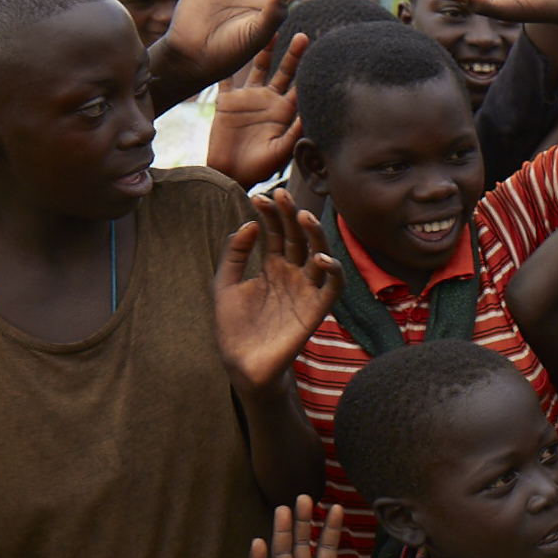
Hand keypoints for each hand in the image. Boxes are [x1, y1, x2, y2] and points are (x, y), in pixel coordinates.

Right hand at [208, 34, 306, 187]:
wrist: (230, 174)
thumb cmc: (259, 167)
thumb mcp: (281, 150)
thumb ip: (295, 132)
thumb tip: (311, 115)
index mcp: (284, 112)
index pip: (300, 88)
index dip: (310, 73)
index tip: (323, 55)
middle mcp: (268, 101)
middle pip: (283, 72)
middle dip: (293, 55)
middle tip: (304, 36)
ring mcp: (248, 99)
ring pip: (258, 68)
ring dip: (264, 51)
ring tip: (270, 31)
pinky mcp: (227, 102)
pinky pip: (226, 79)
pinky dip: (226, 65)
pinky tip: (229, 45)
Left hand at [214, 196, 340, 389]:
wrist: (241, 363)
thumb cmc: (232, 326)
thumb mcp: (224, 284)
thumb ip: (234, 254)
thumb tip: (249, 224)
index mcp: (271, 266)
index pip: (275, 232)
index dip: (269, 214)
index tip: (257, 198)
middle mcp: (292, 273)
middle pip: (297, 237)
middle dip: (290, 215)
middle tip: (281, 194)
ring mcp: (306, 289)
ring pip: (319, 254)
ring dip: (314, 234)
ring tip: (302, 215)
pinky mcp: (317, 309)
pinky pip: (333, 286)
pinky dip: (333, 270)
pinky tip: (320, 258)